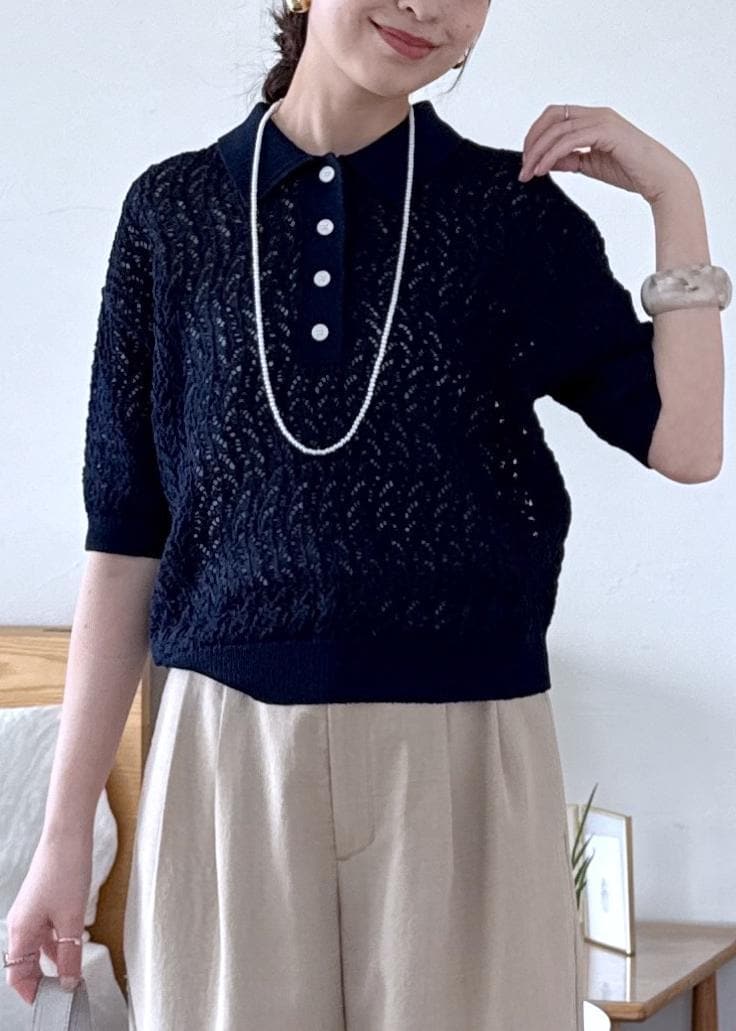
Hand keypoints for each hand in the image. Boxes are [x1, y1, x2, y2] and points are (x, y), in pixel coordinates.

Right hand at [4, 829, 92, 1004]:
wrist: (68, 836)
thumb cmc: (65, 872)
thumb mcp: (71, 920)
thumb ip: (70, 955)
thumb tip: (69, 983)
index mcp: (20, 931)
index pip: (17, 975)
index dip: (32, 993)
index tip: (52, 1004)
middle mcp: (21, 924)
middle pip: (25, 964)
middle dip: (43, 981)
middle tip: (66, 993)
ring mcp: (31, 913)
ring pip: (37, 949)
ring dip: (52, 963)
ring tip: (73, 976)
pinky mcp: (42, 903)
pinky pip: (45, 933)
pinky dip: (57, 945)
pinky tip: (72, 950)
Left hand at [518, 104, 694, 205]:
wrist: (658, 178)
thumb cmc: (630, 171)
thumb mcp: (590, 165)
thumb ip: (569, 159)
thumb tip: (546, 162)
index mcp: (593, 119)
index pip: (556, 117)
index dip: (536, 135)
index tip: (527, 160)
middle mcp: (597, 114)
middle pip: (552, 116)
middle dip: (532, 141)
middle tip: (523, 167)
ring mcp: (602, 120)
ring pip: (558, 129)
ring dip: (538, 152)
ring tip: (529, 173)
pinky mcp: (607, 132)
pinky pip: (569, 140)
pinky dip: (551, 155)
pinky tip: (543, 170)